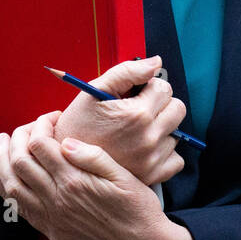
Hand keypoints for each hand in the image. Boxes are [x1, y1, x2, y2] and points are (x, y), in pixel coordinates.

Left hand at [0, 112, 193, 239]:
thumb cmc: (138, 208)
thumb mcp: (123, 175)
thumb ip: (92, 156)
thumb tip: (64, 141)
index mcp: (75, 181)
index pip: (41, 145)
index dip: (42, 124)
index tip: (52, 118)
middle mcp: (57, 200)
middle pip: (20, 162)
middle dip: (17, 137)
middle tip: (26, 127)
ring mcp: (52, 218)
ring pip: (12, 185)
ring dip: (2, 160)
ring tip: (2, 142)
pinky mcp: (52, 231)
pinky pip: (18, 209)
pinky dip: (2, 191)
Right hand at [52, 56, 186, 185]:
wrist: (64, 163)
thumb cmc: (76, 126)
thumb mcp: (94, 91)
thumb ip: (127, 72)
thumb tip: (155, 63)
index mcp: (137, 115)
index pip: (164, 88)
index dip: (148, 86)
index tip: (135, 93)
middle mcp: (148, 139)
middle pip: (177, 109)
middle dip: (160, 104)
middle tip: (139, 109)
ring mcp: (152, 160)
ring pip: (176, 134)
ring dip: (161, 128)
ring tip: (136, 130)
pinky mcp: (152, 176)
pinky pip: (175, 161)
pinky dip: (164, 153)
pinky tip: (145, 148)